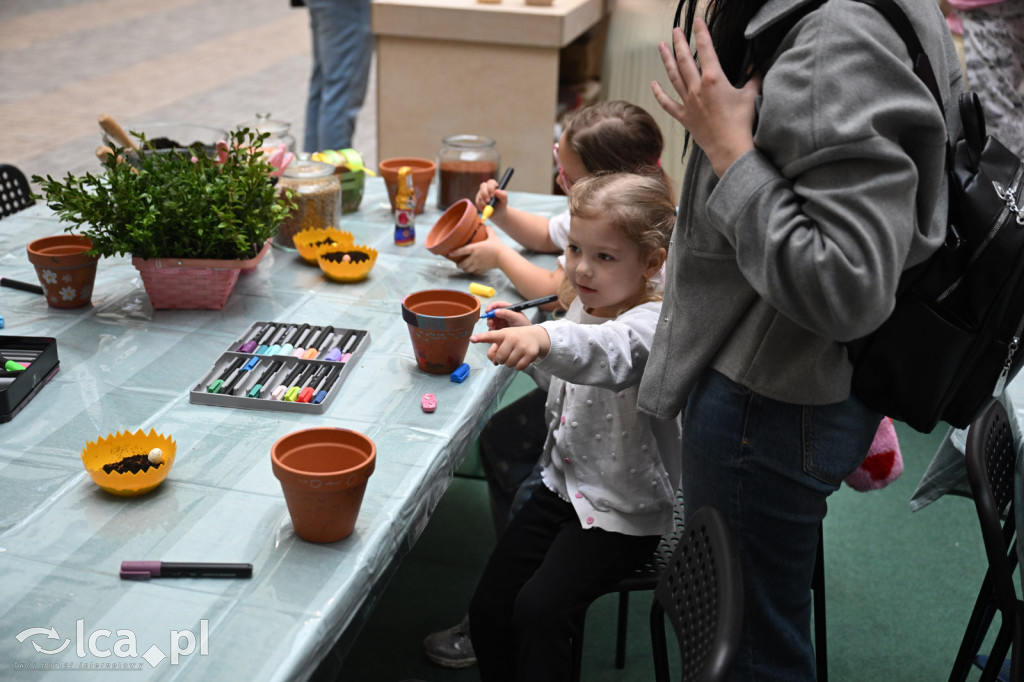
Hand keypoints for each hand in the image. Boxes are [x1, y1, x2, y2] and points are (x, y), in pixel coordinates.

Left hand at [450, 226, 507, 273]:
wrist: (504, 258)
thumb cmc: (498, 247)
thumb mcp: (493, 236)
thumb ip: (489, 230)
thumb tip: (486, 225)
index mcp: (475, 248)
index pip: (462, 251)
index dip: (454, 252)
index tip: (449, 253)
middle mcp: (474, 257)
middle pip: (462, 264)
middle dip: (458, 264)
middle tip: (457, 262)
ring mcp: (478, 264)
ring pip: (467, 269)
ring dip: (464, 268)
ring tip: (463, 266)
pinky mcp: (482, 269)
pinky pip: (474, 272)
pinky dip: (472, 271)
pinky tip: (473, 269)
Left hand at [471, 325, 550, 368]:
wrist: (535, 336)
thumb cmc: (514, 339)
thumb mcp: (503, 339)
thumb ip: (494, 349)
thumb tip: (494, 361)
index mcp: (503, 333)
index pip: (491, 336)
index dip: (481, 338)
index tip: (472, 339)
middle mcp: (513, 338)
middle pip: (500, 358)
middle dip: (502, 359)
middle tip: (507, 353)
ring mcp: (522, 345)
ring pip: (509, 364)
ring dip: (510, 363)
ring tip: (514, 355)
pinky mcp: (530, 353)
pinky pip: (518, 367)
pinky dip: (518, 366)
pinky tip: (521, 358)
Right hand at [475, 178, 506, 213]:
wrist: (497, 213)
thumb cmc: (501, 204)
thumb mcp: (504, 200)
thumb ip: (503, 195)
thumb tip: (496, 191)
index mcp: (494, 186)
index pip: (491, 182)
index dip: (491, 187)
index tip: (493, 194)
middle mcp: (486, 188)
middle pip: (483, 186)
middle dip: (485, 193)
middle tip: (488, 200)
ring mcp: (481, 193)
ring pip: (480, 194)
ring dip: (484, 201)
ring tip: (489, 206)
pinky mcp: (478, 200)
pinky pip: (478, 201)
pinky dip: (482, 205)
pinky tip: (486, 208)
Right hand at [482, 301, 531, 329]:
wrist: (528, 337)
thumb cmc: (524, 325)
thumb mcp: (517, 318)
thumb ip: (507, 313)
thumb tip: (496, 311)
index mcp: (508, 309)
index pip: (498, 304)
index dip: (491, 307)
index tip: (488, 311)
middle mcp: (503, 314)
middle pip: (492, 313)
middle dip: (490, 317)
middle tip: (491, 322)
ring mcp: (501, 322)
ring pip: (491, 321)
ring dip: (490, 324)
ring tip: (493, 327)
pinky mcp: (500, 329)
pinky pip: (492, 328)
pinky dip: (492, 330)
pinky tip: (495, 332)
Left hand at [651, 18, 760, 176]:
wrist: (729, 148)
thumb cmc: (742, 122)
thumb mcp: (751, 94)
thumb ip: (753, 77)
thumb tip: (756, 66)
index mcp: (714, 78)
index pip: (706, 48)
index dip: (701, 32)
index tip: (697, 20)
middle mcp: (697, 87)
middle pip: (685, 59)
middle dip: (679, 42)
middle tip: (675, 30)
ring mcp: (688, 102)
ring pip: (673, 76)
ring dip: (667, 60)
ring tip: (661, 46)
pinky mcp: (684, 117)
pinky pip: (668, 103)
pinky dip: (659, 93)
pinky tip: (654, 84)